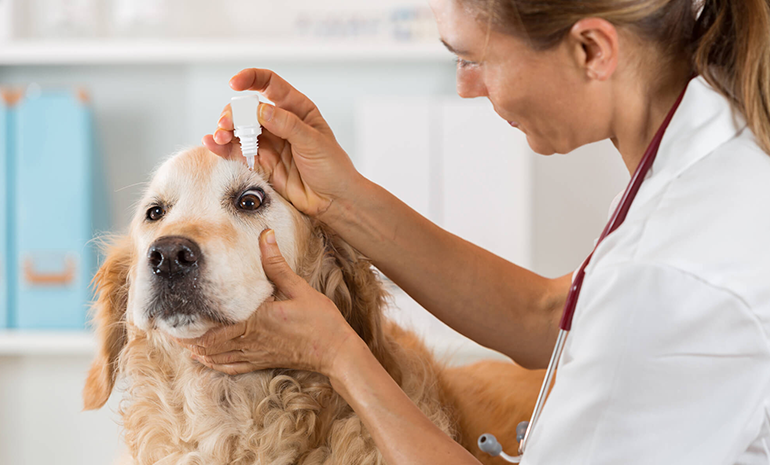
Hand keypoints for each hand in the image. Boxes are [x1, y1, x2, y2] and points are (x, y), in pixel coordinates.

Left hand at [174, 229, 360, 376]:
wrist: (335, 352)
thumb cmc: (320, 321)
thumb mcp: (298, 288)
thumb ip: (276, 263)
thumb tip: (265, 235)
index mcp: (254, 322)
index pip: (213, 327)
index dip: (189, 325)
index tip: (173, 315)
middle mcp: (250, 341)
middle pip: (207, 345)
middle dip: (185, 338)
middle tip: (167, 328)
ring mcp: (255, 355)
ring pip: (215, 357)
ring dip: (195, 351)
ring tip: (179, 341)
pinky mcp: (262, 362)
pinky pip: (230, 366)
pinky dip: (213, 364)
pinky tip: (204, 359)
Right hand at [203, 68, 362, 217]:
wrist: (334, 200)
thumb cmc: (332, 167)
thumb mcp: (314, 142)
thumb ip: (288, 125)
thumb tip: (261, 110)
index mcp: (296, 109)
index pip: (270, 84)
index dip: (251, 79)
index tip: (235, 83)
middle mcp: (279, 122)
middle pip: (247, 108)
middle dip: (234, 113)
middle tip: (228, 125)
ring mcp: (269, 142)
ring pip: (239, 129)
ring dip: (225, 130)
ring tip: (220, 137)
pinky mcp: (261, 162)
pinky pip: (237, 152)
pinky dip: (223, 148)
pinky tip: (212, 144)